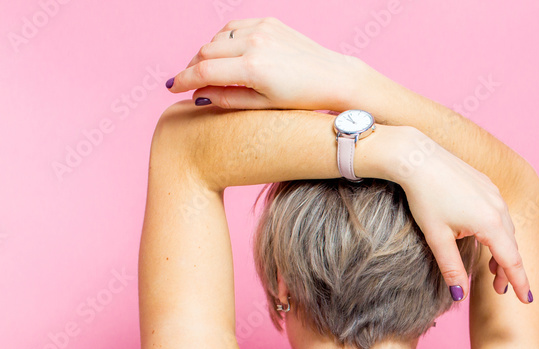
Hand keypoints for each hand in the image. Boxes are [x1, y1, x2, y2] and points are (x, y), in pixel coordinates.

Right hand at [166, 17, 364, 109]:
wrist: (334, 78)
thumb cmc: (302, 99)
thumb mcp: (263, 106)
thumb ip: (227, 99)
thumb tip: (198, 96)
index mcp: (253, 68)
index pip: (203, 71)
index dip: (183, 81)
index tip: (172, 88)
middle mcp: (255, 43)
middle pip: (206, 52)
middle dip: (193, 68)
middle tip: (189, 83)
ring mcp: (262, 28)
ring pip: (217, 38)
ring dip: (207, 54)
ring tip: (207, 71)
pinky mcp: (268, 21)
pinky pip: (234, 28)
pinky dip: (224, 41)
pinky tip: (226, 55)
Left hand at [370, 128, 531, 302]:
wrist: (416, 157)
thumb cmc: (425, 197)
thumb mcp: (437, 238)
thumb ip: (451, 268)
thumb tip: (459, 295)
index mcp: (489, 223)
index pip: (511, 261)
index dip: (520, 283)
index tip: (527, 300)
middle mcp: (498, 207)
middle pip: (511, 247)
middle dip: (508, 270)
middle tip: (498, 289)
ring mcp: (495, 194)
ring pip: (507, 230)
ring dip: (503, 251)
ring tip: (492, 268)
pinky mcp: (487, 185)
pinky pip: (500, 215)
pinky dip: (498, 233)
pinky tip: (485, 239)